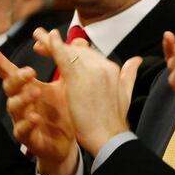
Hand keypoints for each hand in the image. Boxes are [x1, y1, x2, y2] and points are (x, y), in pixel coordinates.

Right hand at [0, 48, 77, 174]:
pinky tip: (35, 117)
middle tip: (30, 71)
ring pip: (14, 108)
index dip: (1, 63)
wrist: (68, 144)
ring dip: (23, 99)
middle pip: (11, 88)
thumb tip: (73, 38)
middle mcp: (23, 103)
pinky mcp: (30, 139)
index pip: (12, 73)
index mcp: (29, 89)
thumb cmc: (61, 112)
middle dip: (17, 78)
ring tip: (35, 91)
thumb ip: (65, 62)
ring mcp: (24, 120)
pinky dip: (27, 124)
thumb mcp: (67, 84)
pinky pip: (22, 131)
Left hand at [38, 30, 141, 156]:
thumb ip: (129, 74)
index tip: (60, 49)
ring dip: (51, 42)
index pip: (89, 53)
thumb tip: (137, 59)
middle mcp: (103, 66)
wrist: (110, 138)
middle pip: (78, 50)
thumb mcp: (125, 93)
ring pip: (69, 51)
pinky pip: (64, 58)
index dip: (73, 49)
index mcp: (112, 69)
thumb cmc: (113, 121)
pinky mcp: (78, 79)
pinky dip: (54, 46)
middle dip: (60, 45)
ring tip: (37, 36)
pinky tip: (45, 39)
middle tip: (41, 42)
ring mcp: (92, 71)